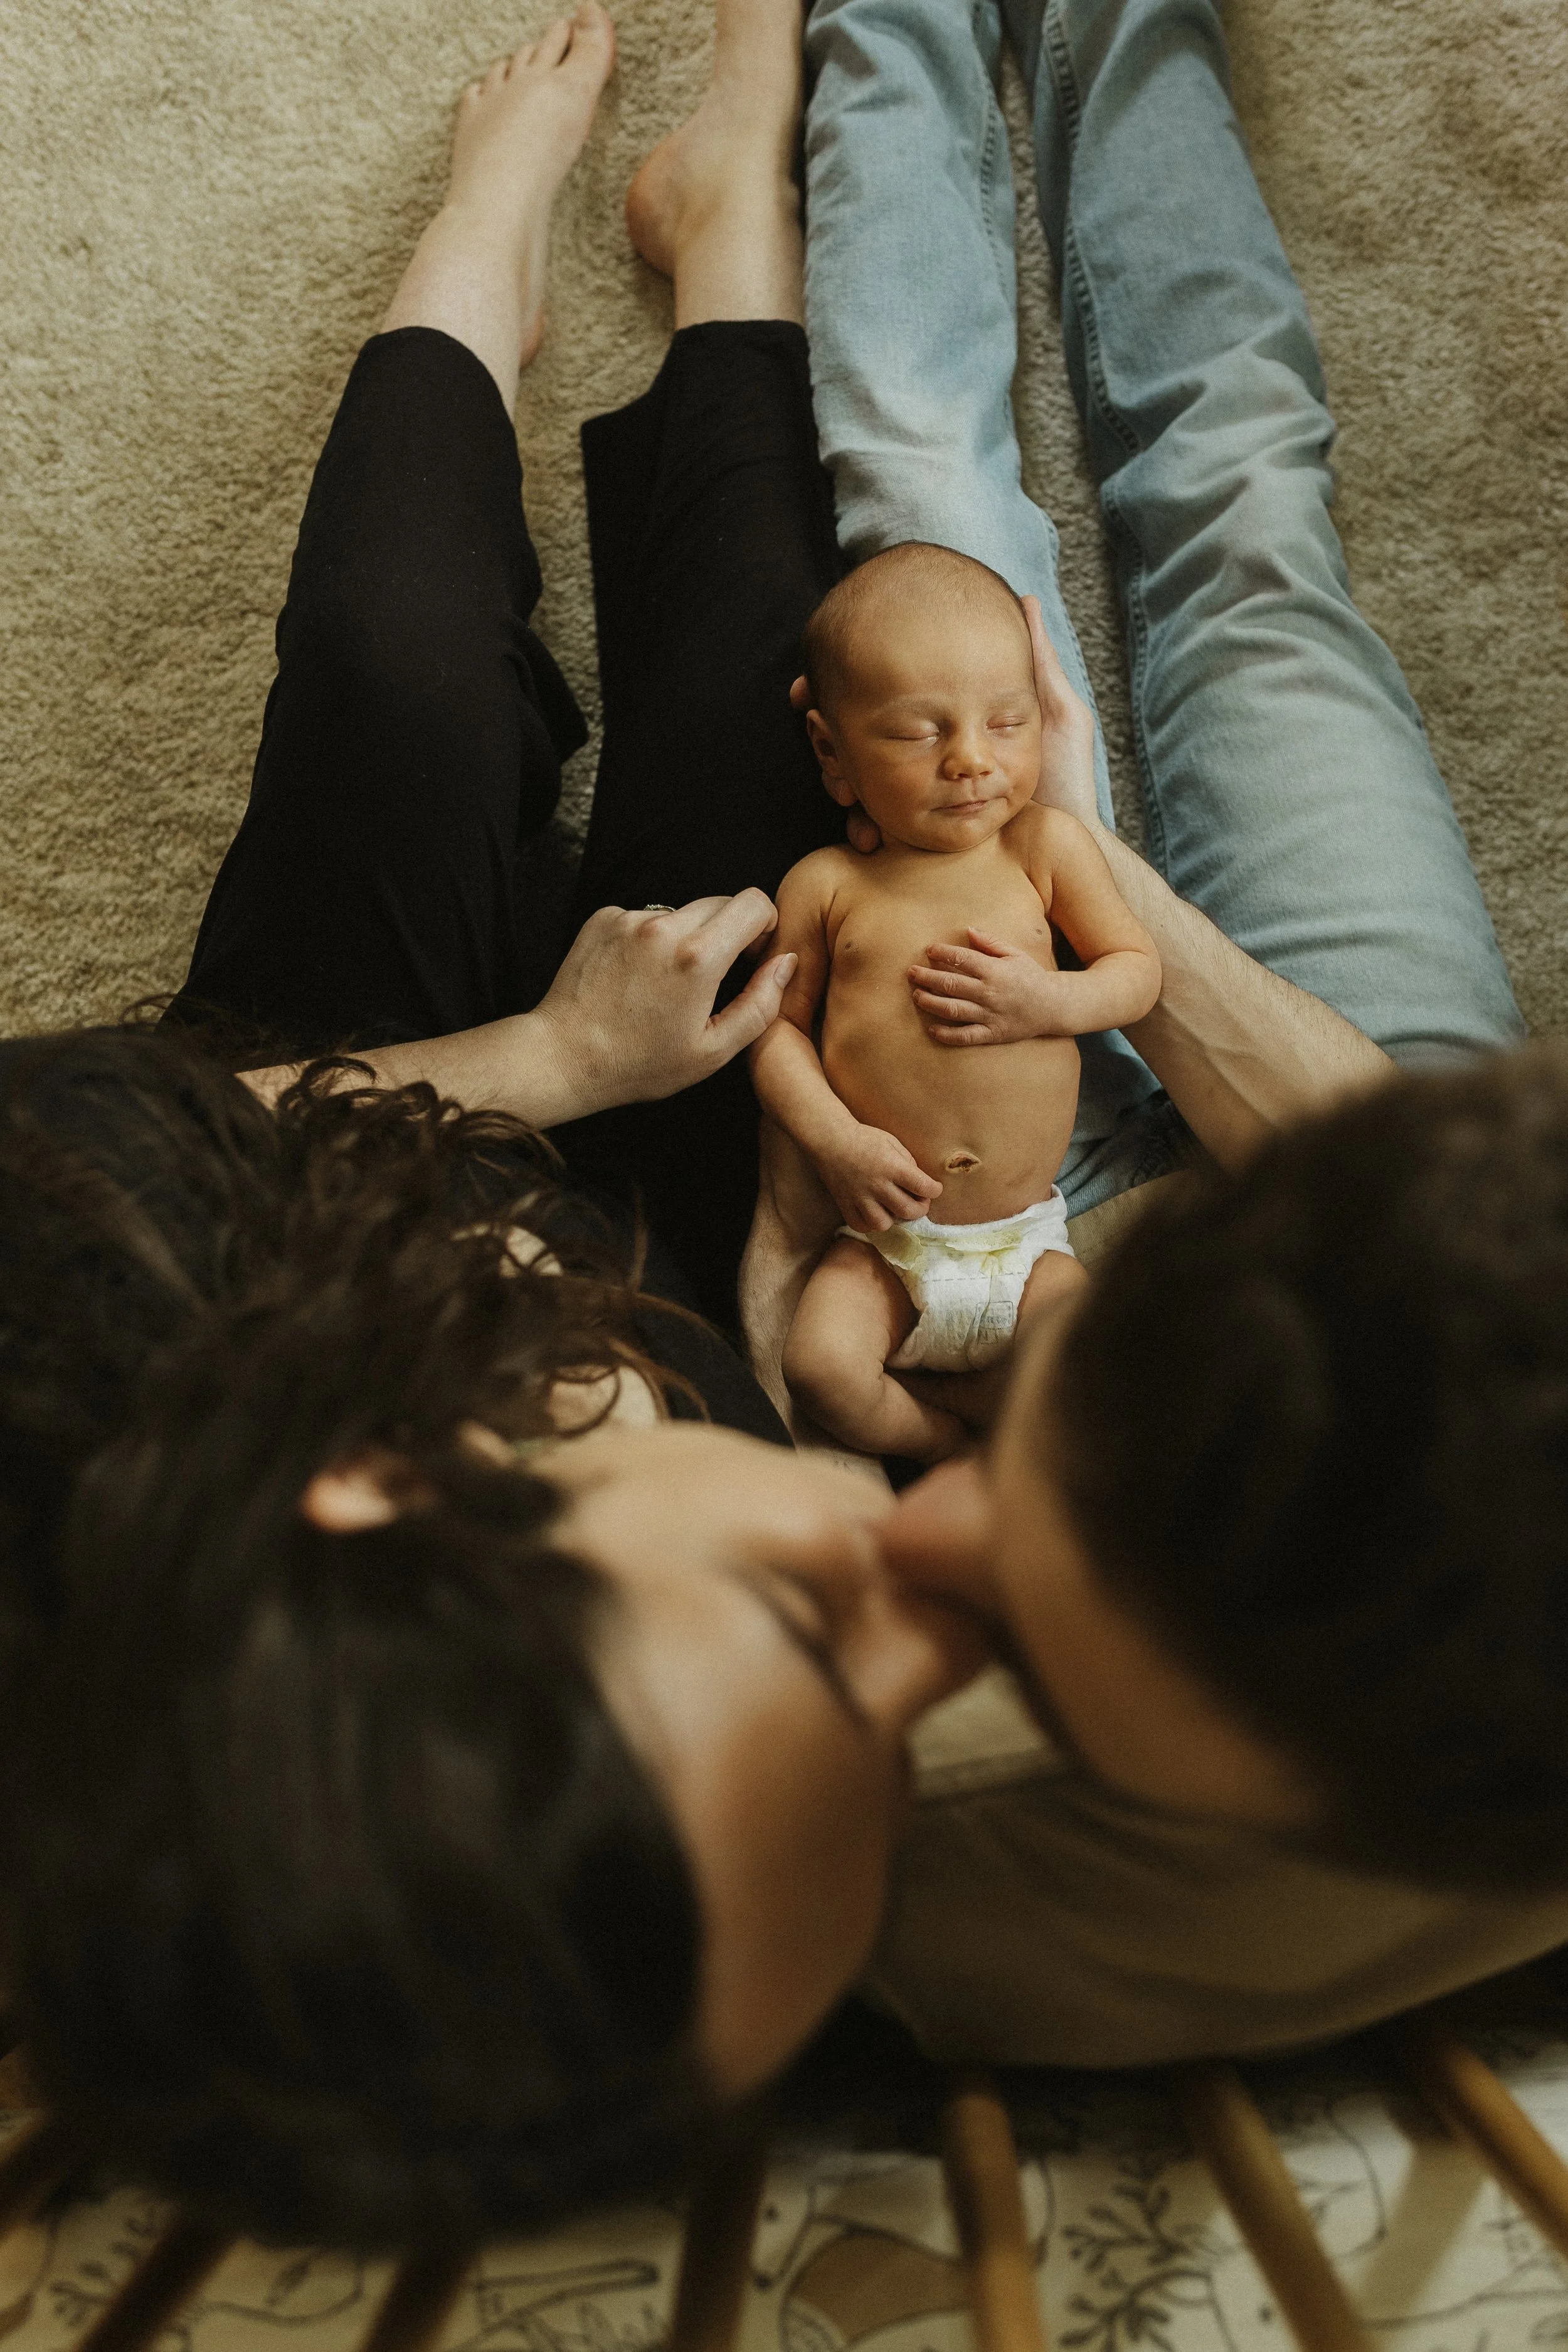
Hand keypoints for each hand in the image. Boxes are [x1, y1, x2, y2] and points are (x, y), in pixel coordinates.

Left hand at [532, 892, 795, 1113]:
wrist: (564, 1056)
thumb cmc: (638, 1063)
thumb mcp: (713, 1050)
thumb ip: (761, 1005)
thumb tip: (785, 964)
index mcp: (698, 957)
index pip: (753, 902)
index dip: (764, 925)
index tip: (753, 953)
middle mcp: (663, 926)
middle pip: (721, 902)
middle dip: (728, 932)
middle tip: (712, 976)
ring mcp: (629, 918)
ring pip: (682, 911)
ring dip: (687, 937)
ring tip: (666, 984)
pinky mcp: (604, 917)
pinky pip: (646, 916)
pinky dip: (651, 939)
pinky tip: (637, 977)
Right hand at [792, 610, 1097, 845]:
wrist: (1069, 843)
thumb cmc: (1067, 779)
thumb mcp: (1056, 714)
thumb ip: (1035, 662)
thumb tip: (1023, 601)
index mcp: (943, 723)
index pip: (882, 701)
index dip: (840, 691)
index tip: (808, 688)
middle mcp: (926, 755)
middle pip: (856, 740)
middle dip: (829, 740)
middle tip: (818, 736)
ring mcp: (921, 794)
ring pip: (860, 783)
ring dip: (840, 784)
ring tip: (843, 788)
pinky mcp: (923, 832)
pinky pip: (881, 827)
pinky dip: (864, 827)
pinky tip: (866, 834)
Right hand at [818, 1122, 942, 1230]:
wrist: (830, 1140)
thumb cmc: (864, 1138)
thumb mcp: (893, 1143)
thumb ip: (908, 1163)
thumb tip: (919, 1182)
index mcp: (892, 1167)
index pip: (924, 1187)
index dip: (935, 1190)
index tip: (934, 1188)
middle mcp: (878, 1185)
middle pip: (908, 1210)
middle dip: (920, 1208)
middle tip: (918, 1201)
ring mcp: (860, 1198)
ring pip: (884, 1223)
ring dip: (894, 1217)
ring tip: (893, 1207)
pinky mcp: (845, 1205)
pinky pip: (862, 1225)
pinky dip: (871, 1223)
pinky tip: (875, 1212)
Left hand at [909, 928, 1073, 1043]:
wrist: (1053, 1006)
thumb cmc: (1031, 977)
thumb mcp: (1015, 954)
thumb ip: (991, 943)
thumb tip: (969, 930)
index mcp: (995, 971)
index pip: (962, 959)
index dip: (942, 953)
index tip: (929, 950)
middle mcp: (990, 993)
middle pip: (951, 984)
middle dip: (927, 977)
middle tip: (911, 972)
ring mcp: (990, 1015)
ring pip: (953, 1009)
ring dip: (931, 1003)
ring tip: (917, 996)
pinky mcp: (992, 1034)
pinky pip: (965, 1036)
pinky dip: (947, 1035)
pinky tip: (932, 1029)